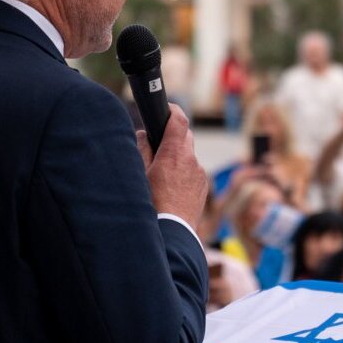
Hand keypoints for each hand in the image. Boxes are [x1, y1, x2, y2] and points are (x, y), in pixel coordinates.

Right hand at [140, 103, 209, 223]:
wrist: (171, 235)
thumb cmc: (151, 206)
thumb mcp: (139, 176)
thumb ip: (142, 150)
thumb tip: (144, 135)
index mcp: (174, 154)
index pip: (179, 120)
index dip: (172, 110)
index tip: (165, 108)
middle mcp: (191, 161)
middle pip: (185, 137)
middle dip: (172, 137)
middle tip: (156, 146)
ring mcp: (200, 174)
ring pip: (189, 156)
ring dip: (177, 157)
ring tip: (161, 174)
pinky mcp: (203, 188)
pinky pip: (194, 172)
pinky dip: (184, 173)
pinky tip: (171, 188)